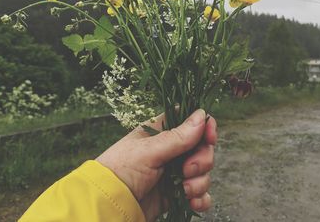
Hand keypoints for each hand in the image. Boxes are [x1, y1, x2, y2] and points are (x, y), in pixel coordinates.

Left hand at [96, 109, 216, 221]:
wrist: (110, 205)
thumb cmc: (121, 171)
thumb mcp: (148, 151)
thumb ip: (177, 137)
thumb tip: (201, 114)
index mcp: (161, 133)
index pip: (189, 121)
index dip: (204, 126)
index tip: (209, 136)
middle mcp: (170, 150)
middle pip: (201, 147)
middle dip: (201, 159)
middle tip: (187, 169)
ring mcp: (174, 172)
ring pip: (203, 171)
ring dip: (199, 182)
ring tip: (184, 189)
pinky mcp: (176, 193)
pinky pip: (200, 193)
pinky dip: (200, 198)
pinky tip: (192, 201)